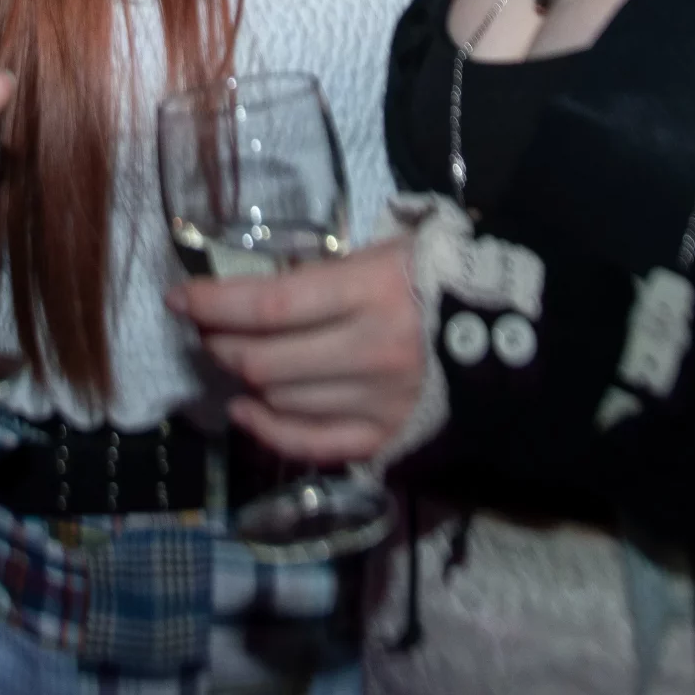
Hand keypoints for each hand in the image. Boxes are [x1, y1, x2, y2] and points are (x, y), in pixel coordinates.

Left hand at [169, 240, 423, 462]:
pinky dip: (267, 429)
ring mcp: (379, 402)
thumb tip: (255, 285)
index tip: (178, 297)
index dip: (214, 303)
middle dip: (219, 343)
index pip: (271, 306)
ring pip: (280, 400)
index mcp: (372, 292)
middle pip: (265, 360)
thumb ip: (324, 270)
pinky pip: (311, 443)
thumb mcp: (385, 251)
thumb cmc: (438, 278)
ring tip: (230, 359)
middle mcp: (371, 352)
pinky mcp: (387, 438)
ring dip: (242, 380)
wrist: (516, 334)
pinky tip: (245, 409)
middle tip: (204, 328)